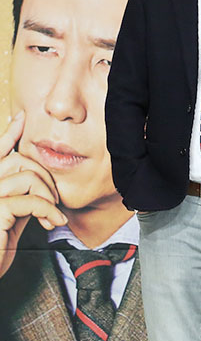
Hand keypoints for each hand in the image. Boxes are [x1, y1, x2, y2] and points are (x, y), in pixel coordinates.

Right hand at [0, 112, 67, 278]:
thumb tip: (39, 185)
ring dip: (48, 194)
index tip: (20, 118)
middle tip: (53, 200)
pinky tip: (53, 223)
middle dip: (45, 175)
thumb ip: (21, 198)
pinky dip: (47, 210)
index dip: (7, 134)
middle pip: (19, 160)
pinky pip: (29, 199)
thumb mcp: (11, 219)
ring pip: (27, 175)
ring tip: (51, 214)